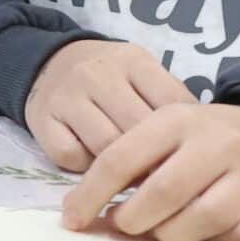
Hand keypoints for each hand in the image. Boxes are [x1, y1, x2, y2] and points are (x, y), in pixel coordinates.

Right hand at [23, 37, 197, 170]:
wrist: (48, 63)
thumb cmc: (109, 77)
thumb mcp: (142, 75)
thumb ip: (166, 104)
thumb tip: (198, 149)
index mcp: (133, 61)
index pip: (171, 105)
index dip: (183, 139)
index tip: (187, 158)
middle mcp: (97, 74)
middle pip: (138, 131)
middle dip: (153, 161)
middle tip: (162, 180)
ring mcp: (67, 96)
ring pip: (105, 148)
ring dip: (122, 171)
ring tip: (133, 178)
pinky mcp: (41, 120)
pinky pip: (71, 157)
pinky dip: (86, 169)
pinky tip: (94, 165)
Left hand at [60, 103, 239, 240]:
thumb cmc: (202, 141)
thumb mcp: (162, 132)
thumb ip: (126, 163)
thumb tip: (81, 210)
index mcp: (177, 120)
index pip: (121, 158)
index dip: (91, 194)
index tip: (72, 220)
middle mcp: (218, 144)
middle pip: (164, 192)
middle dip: (133, 219)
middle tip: (124, 225)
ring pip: (203, 220)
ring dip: (172, 235)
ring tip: (162, 230)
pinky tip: (205, 234)